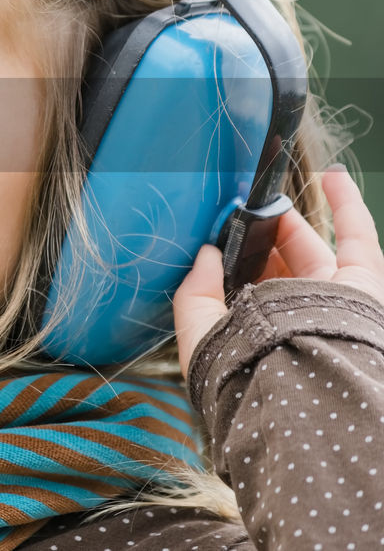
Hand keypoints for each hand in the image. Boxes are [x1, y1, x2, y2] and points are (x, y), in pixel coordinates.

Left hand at [173, 165, 383, 377]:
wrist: (293, 382)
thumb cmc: (240, 367)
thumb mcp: (199, 330)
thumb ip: (195, 291)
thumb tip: (206, 252)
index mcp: (258, 333)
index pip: (248, 290)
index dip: (235, 263)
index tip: (218, 238)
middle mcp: (297, 318)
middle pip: (279, 268)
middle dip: (261, 241)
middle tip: (242, 216)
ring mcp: (332, 299)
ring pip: (314, 250)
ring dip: (293, 221)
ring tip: (272, 196)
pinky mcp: (363, 283)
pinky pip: (357, 236)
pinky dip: (346, 202)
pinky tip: (330, 175)